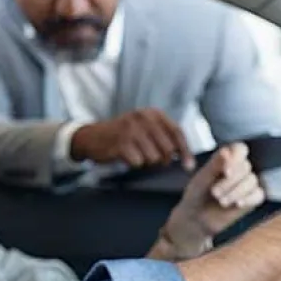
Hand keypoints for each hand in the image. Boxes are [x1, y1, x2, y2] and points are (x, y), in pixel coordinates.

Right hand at [71, 109, 194, 169]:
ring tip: (135, 154)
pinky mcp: (120, 143)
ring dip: (146, 162)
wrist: (92, 136)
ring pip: (154, 158)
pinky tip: (125, 156)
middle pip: (168, 148)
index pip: (177, 132)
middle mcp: (142, 118)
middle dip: (163, 159)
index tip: (189, 167)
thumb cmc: (123, 135)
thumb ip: (164, 137)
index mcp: (152, 113)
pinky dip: (133, 164)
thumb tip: (185, 158)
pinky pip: (138, 163)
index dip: (185, 151)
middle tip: (150, 157)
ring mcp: (131, 130)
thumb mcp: (145, 128)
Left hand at [163, 143, 264, 258]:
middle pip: (245, 166)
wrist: (197, 218)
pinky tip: (237, 204)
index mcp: (225, 159)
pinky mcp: (253, 198)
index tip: (225, 171)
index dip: (236, 158)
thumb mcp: (202, 178)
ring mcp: (247, 183)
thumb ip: (215, 164)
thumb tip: (226, 151)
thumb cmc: (197, 195)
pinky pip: (259, 194)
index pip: (240, 149)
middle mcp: (238, 168)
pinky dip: (248, 199)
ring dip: (236, 192)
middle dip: (230, 181)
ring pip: (252, 181)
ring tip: (221, 201)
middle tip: (215, 192)